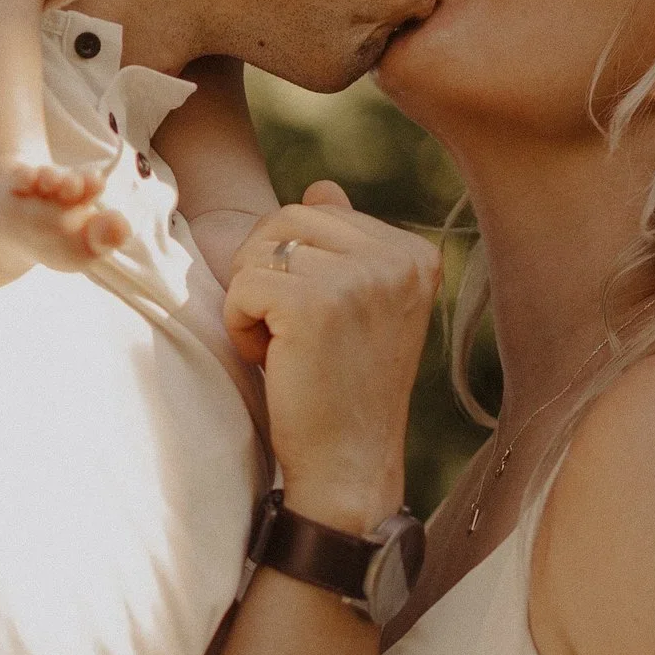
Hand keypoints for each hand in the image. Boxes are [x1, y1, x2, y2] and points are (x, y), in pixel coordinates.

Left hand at [220, 186, 437, 535]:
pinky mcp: (315, 303)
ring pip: (260, 250)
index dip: (296, 264)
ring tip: (287, 349)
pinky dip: (239, 325)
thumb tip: (321, 186)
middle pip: (286, 219)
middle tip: (291, 334)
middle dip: (267, 273)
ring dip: (253, 301)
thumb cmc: (345, 390)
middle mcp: (397, 258)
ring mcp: (360, 277)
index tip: (322, 322)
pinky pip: (241, 284)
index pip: (319, 210)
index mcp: (415, 254)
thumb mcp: (361, 308)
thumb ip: (345, 245)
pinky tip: (273, 362)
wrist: (350, 467)